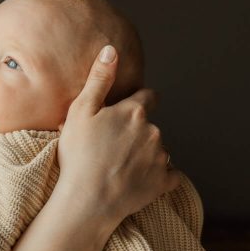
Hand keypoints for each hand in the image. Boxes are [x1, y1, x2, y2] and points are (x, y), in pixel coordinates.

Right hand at [56, 46, 178, 229]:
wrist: (87, 201)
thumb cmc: (79, 155)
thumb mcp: (80, 111)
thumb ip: (99, 79)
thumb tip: (112, 50)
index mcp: (135, 112)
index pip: (148, 97)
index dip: (138, 103)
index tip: (126, 114)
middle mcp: (153, 131)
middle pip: (151, 126)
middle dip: (137, 132)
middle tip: (113, 147)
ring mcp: (161, 157)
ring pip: (159, 150)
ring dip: (146, 154)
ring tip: (122, 167)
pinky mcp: (163, 182)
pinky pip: (170, 175)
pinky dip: (160, 177)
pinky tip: (142, 181)